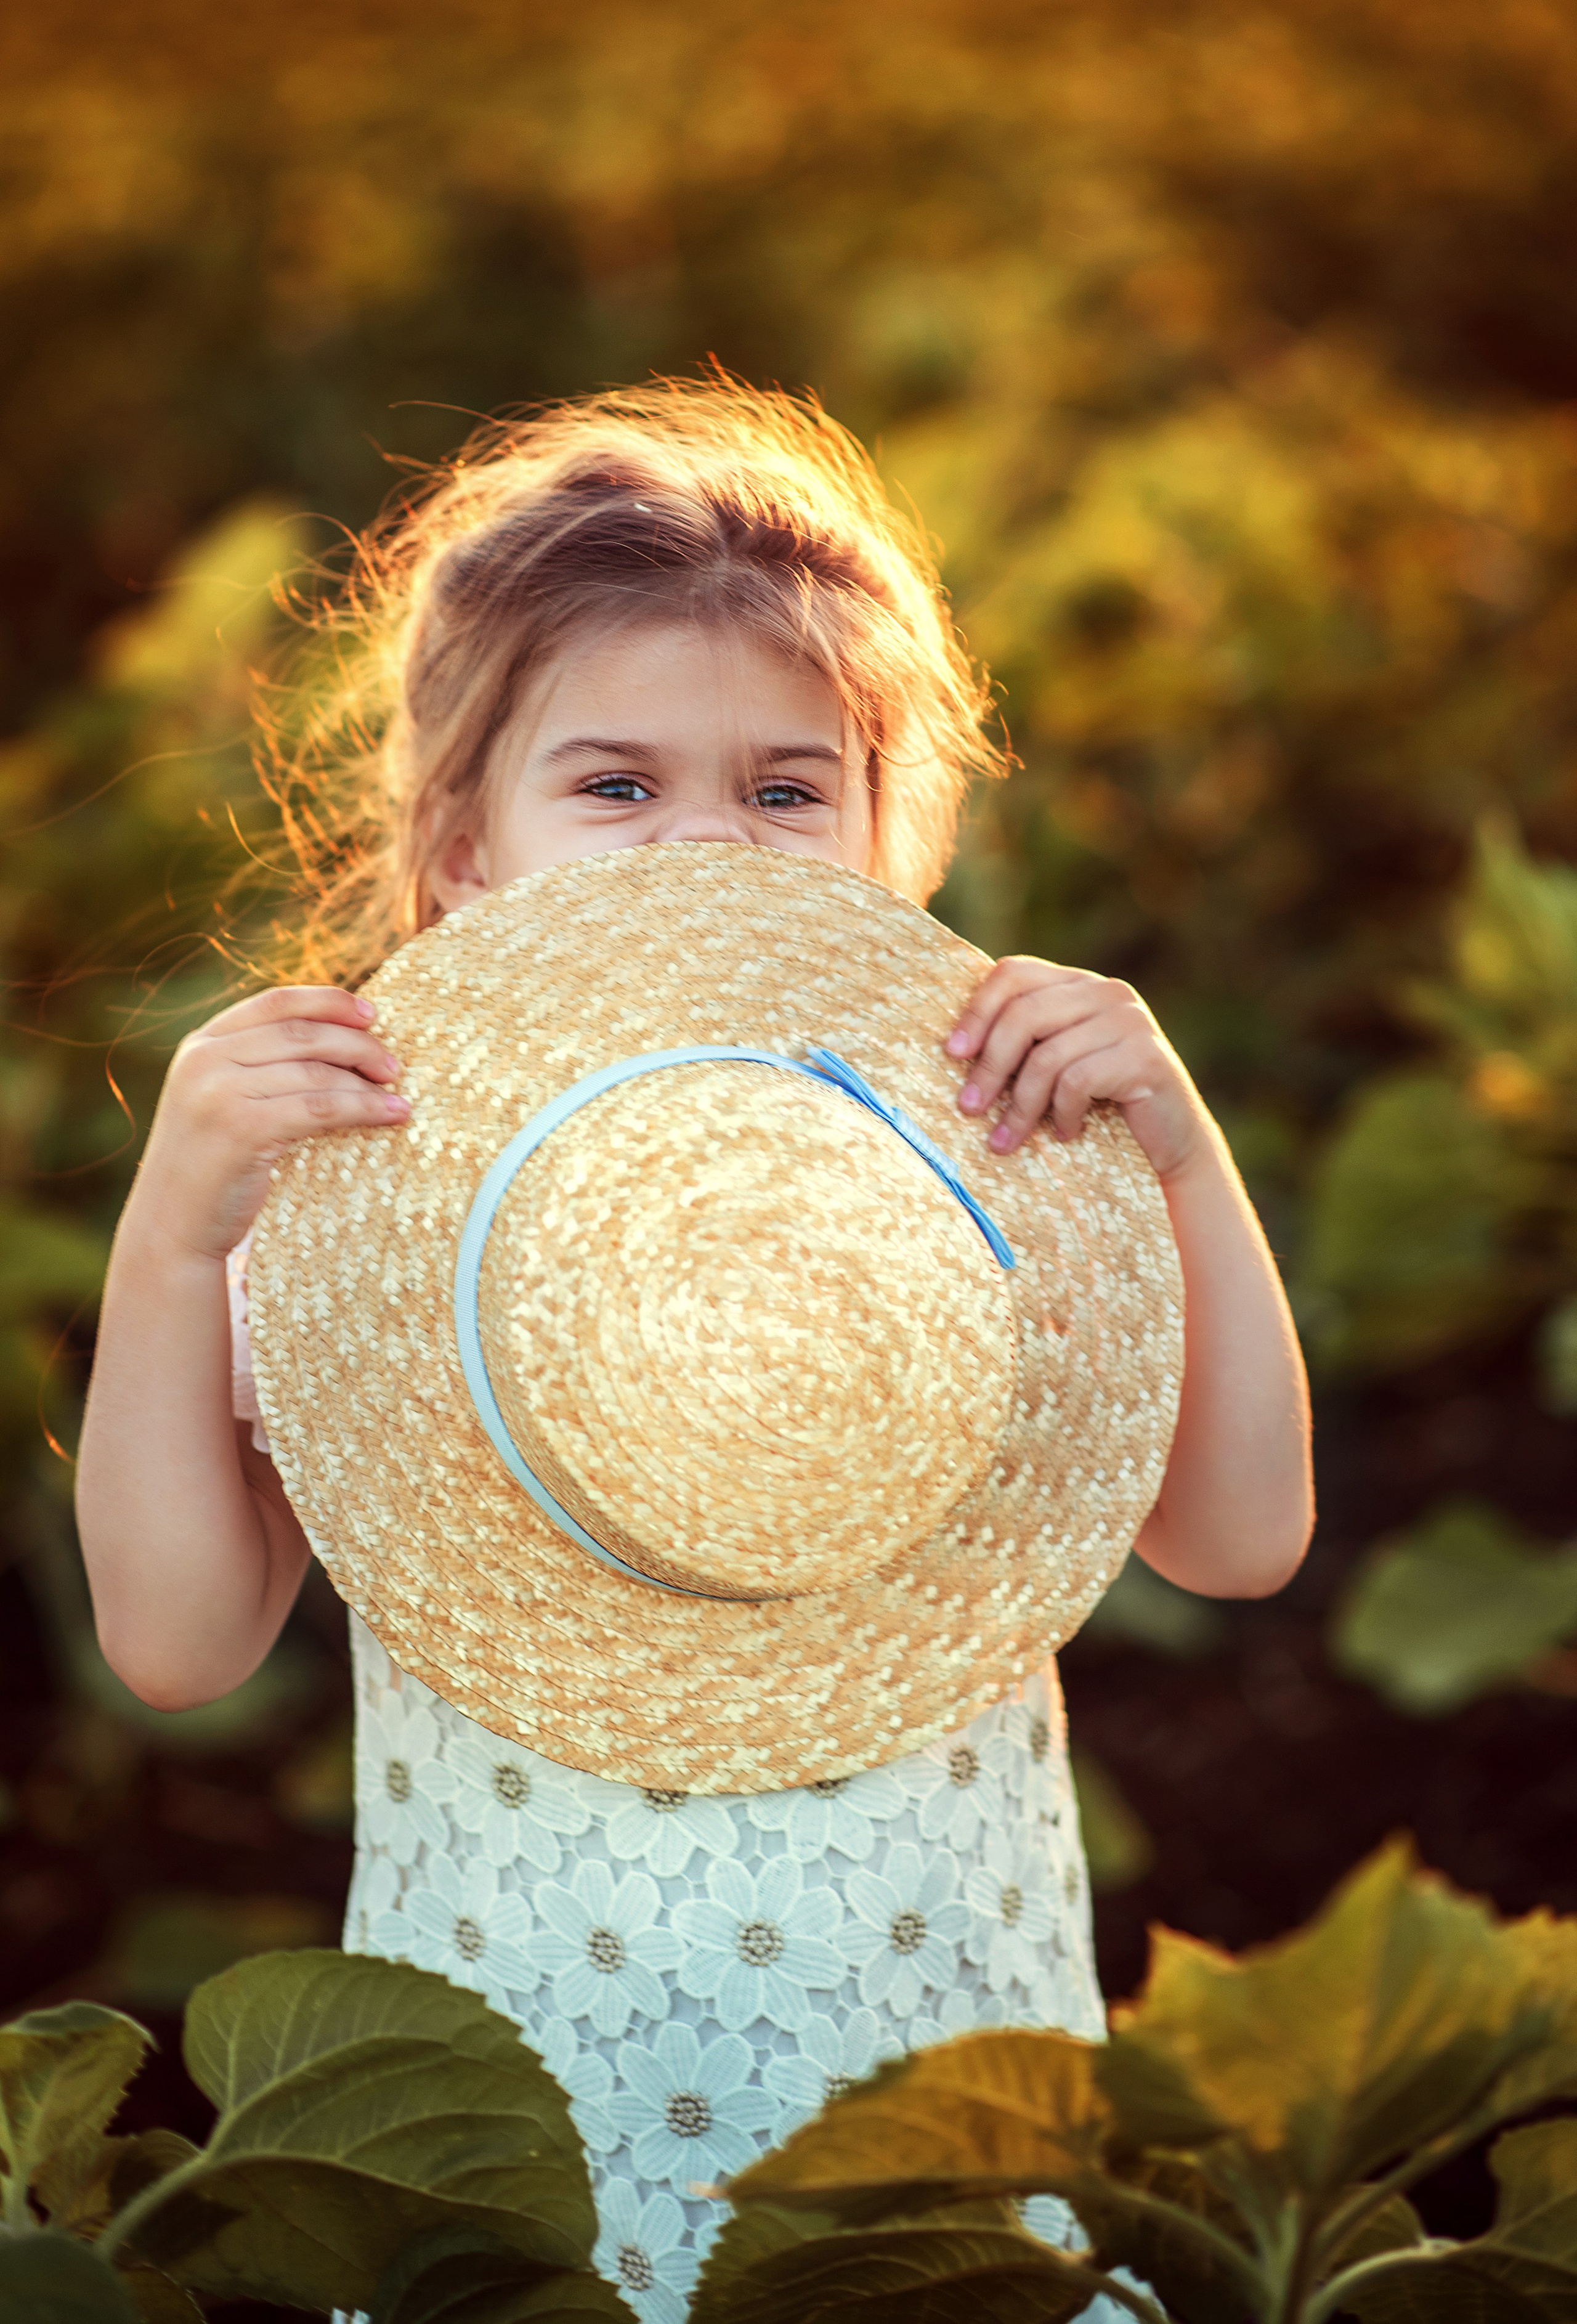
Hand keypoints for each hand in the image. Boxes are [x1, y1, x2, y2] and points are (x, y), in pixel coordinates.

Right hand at [127, 986, 407, 1262]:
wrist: (171, 1228)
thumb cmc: (211, 1167)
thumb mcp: (222, 1100)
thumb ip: (257, 1065)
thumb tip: (340, 1037)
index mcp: (201, 1044)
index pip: (276, 1002)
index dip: (329, 1002)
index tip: (371, 1015)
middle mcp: (205, 1059)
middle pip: (302, 1033)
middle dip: (357, 1044)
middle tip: (392, 1067)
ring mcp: (219, 1092)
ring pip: (315, 1072)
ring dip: (366, 1082)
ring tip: (398, 1097)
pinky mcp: (242, 1129)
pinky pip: (319, 1108)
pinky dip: (363, 1109)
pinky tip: (393, 1116)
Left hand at [945, 956, 1211, 1180]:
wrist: (1173, 1143)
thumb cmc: (1100, 1106)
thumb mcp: (1056, 1066)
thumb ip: (1025, 1044)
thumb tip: (954, 1048)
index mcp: (1079, 984)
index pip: (1014, 973)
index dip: (977, 1011)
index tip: (952, 1053)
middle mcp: (1107, 991)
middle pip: (1024, 1014)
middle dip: (989, 1065)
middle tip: (968, 1108)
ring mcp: (1131, 1020)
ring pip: (1048, 1056)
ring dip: (1020, 1106)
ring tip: (1005, 1141)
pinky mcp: (1146, 1057)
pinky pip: (1078, 1082)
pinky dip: (1063, 1114)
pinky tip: (1067, 1134)